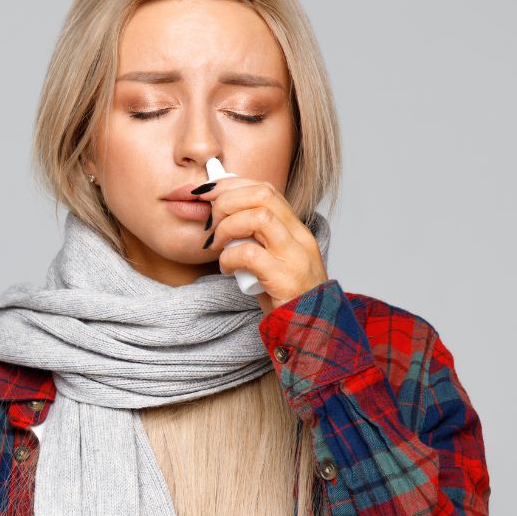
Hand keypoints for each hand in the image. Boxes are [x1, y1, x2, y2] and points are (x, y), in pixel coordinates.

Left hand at [194, 177, 328, 313]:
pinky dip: (229, 257)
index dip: (232, 185)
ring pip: (259, 217)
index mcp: (295, 229)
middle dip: (227, 201)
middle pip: (263, 195)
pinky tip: (226, 268)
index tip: (207, 192)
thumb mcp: (269, 259)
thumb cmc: (284, 296)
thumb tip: (217, 216)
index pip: (266, 189)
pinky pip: (250, 254)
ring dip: (227, 227)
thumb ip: (252, 238)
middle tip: (210, 222)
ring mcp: (295, 257)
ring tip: (216, 245)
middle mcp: (299, 237)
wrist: (309, 330)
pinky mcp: (286, 279)